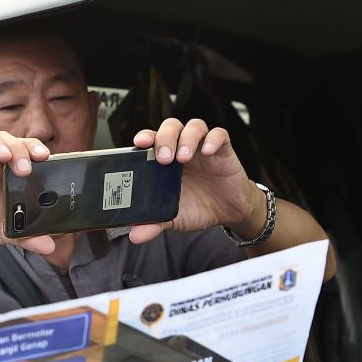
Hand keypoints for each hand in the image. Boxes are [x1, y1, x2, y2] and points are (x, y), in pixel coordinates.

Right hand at [0, 127, 57, 255]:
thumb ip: (25, 237)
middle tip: (26, 167)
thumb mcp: (1, 232)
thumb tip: (49, 246)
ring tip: (5, 156)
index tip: (45, 157)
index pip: (21, 150)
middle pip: (4, 140)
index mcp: (2, 174)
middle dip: (17, 149)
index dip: (33, 149)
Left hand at [128, 118, 260, 243]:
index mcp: (165, 161)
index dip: (145, 137)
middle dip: (165, 138)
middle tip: (164, 158)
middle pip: (170, 127)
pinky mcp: (223, 150)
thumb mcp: (173, 218)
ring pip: (193, 126)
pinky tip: (207, 152)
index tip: (139, 143)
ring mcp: (202, 147)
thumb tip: (135, 235)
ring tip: (184, 157)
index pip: (152, 140)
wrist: (227, 212)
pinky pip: (219, 134)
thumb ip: (154, 224)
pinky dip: (213, 140)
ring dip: (187, 138)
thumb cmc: (197, 206)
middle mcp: (181, 149)